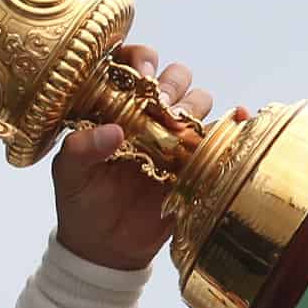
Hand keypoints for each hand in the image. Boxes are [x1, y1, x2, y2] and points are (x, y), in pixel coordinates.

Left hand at [51, 43, 214, 271]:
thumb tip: (113, 132)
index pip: (133, 65)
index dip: (140, 59)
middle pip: (175, 77)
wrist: (106, 248)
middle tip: (160, 105)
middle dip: (171, 84)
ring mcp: (175, 137)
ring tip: (180, 126)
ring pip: (198, 101)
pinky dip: (235, 121)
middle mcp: (148, 114)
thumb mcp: (69, 176)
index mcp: (115, 107)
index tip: (141, 75)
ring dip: (193, 107)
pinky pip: (221, 136)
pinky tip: (239, 116)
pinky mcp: (195, 162)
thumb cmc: (82, 204)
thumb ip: (80, 150)